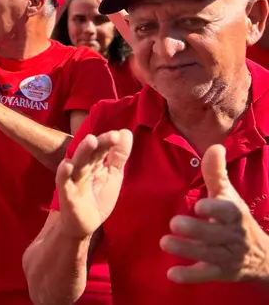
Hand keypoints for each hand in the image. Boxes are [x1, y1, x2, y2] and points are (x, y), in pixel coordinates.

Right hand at [55, 130, 132, 238]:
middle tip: (112, 135)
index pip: (102, 148)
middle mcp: (83, 167)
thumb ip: (118, 156)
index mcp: (95, 162)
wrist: (84, 224)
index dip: (110, 141)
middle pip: (91, 152)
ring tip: (91, 140)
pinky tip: (67, 165)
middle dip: (100, 143)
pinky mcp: (66, 193)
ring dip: (83, 151)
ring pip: (77, 162)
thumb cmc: (97, 197)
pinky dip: (63, 173)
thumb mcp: (113, 176)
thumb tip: (126, 132)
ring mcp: (74, 179)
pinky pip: (63, 182)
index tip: (120, 135)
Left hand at [161, 145, 268, 284]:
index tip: (198, 206)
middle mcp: (232, 236)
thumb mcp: (228, 195)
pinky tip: (171, 274)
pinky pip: (206, 275)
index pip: (228, 212)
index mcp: (234, 215)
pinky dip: (190, 276)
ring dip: (187, 250)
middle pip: (216, 235)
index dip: (214, 210)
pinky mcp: (220, 273)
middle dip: (196, 230)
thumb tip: (214, 146)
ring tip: (165, 242)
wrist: (264, 257)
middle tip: (174, 223)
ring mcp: (227, 257)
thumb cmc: (235, 218)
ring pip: (209, 255)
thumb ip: (216, 173)